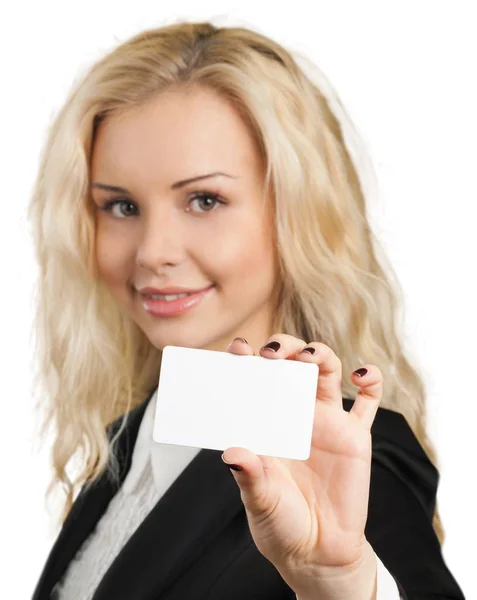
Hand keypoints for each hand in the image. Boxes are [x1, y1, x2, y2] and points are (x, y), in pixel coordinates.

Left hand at [222, 333, 382, 582]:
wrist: (318, 552)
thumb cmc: (280, 523)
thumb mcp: (260, 500)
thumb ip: (249, 476)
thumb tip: (233, 453)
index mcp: (267, 423)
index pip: (255, 381)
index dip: (247, 360)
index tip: (238, 350)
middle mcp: (296, 415)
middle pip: (291, 365)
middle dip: (283, 348)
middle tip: (273, 353)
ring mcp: (327, 422)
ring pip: (327, 372)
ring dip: (319, 354)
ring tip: (309, 356)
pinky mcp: (355, 436)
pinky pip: (368, 402)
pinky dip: (371, 380)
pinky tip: (361, 375)